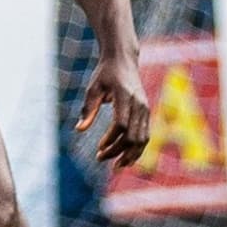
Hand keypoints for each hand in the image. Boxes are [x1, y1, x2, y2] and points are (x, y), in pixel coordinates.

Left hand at [77, 51, 149, 167]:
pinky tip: (126, 158)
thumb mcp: (93, 88)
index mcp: (125, 96)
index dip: (110, 139)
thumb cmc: (105, 73)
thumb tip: (79, 130)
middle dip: (118, 151)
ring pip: (142, 138)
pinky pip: (145, 135)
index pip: (121, 124)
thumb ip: (87, 109)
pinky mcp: (147, 112)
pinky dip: (137, 149)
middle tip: (100, 159)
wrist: (123, 60)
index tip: (99, 148)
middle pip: (133, 135)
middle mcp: (139, 104)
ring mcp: (145, 109)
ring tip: (116, 166)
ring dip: (130, 155)